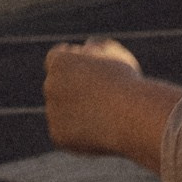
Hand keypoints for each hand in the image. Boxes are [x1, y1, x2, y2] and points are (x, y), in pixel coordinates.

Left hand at [44, 40, 170, 165]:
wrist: (132, 116)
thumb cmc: (127, 82)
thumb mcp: (115, 55)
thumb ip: (98, 48)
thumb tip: (89, 46)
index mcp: (60, 61)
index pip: (56, 57)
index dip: (72, 61)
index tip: (86, 67)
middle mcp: (50, 85)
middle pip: (57, 84)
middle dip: (72, 88)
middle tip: (98, 94)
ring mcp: (52, 112)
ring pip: (62, 110)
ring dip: (77, 111)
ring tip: (105, 114)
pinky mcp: (57, 135)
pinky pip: (67, 132)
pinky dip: (80, 132)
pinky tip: (101, 130)